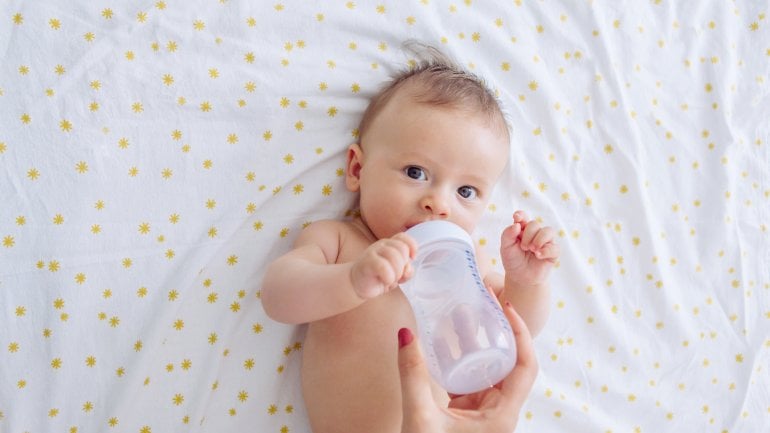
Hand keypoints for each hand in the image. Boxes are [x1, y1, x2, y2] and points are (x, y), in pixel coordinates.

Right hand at [350, 233, 416, 298]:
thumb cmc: (378, 277)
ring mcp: (373, 252)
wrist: (356, 284)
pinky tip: (385, 281)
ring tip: (390, 280)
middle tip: (397, 275)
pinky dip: (389, 277)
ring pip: (394, 257)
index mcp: (390, 245)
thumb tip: (408, 269)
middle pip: (402, 249)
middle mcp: (381, 245)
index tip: (412, 258)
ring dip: (397, 273)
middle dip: (404, 265)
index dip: (412, 246)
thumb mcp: (397, 273)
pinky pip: (384, 267)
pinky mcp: (367, 262)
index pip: (403, 237)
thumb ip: (406, 269)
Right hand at [398, 302, 537, 432]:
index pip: (525, 367)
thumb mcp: (420, 415)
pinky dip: (459, 362)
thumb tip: (405, 334)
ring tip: (461, 314)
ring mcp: (482, 416)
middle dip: (495, 332)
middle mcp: (497, 415)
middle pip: (507, 364)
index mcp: (501, 416)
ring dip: (476, 345)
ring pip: (486, 372)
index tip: (506, 307)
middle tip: (482, 303)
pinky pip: (469, 383)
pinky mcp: (465, 418)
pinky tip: (443, 345)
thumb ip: (412, 374)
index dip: (520, 334)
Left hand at [500, 211, 558, 286]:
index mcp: (521, 229)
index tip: (517, 218)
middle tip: (523, 247)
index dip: (521, 215)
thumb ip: (508, 234)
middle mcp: (535, 233)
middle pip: (535, 224)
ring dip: (539, 239)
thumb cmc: (513, 260)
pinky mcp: (553, 253)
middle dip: (528, 234)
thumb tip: (516, 224)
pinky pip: (555, 247)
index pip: (523, 217)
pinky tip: (538, 256)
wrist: (520, 278)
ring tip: (532, 250)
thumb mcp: (505, 247)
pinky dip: (546, 251)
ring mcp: (545, 242)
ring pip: (548, 231)